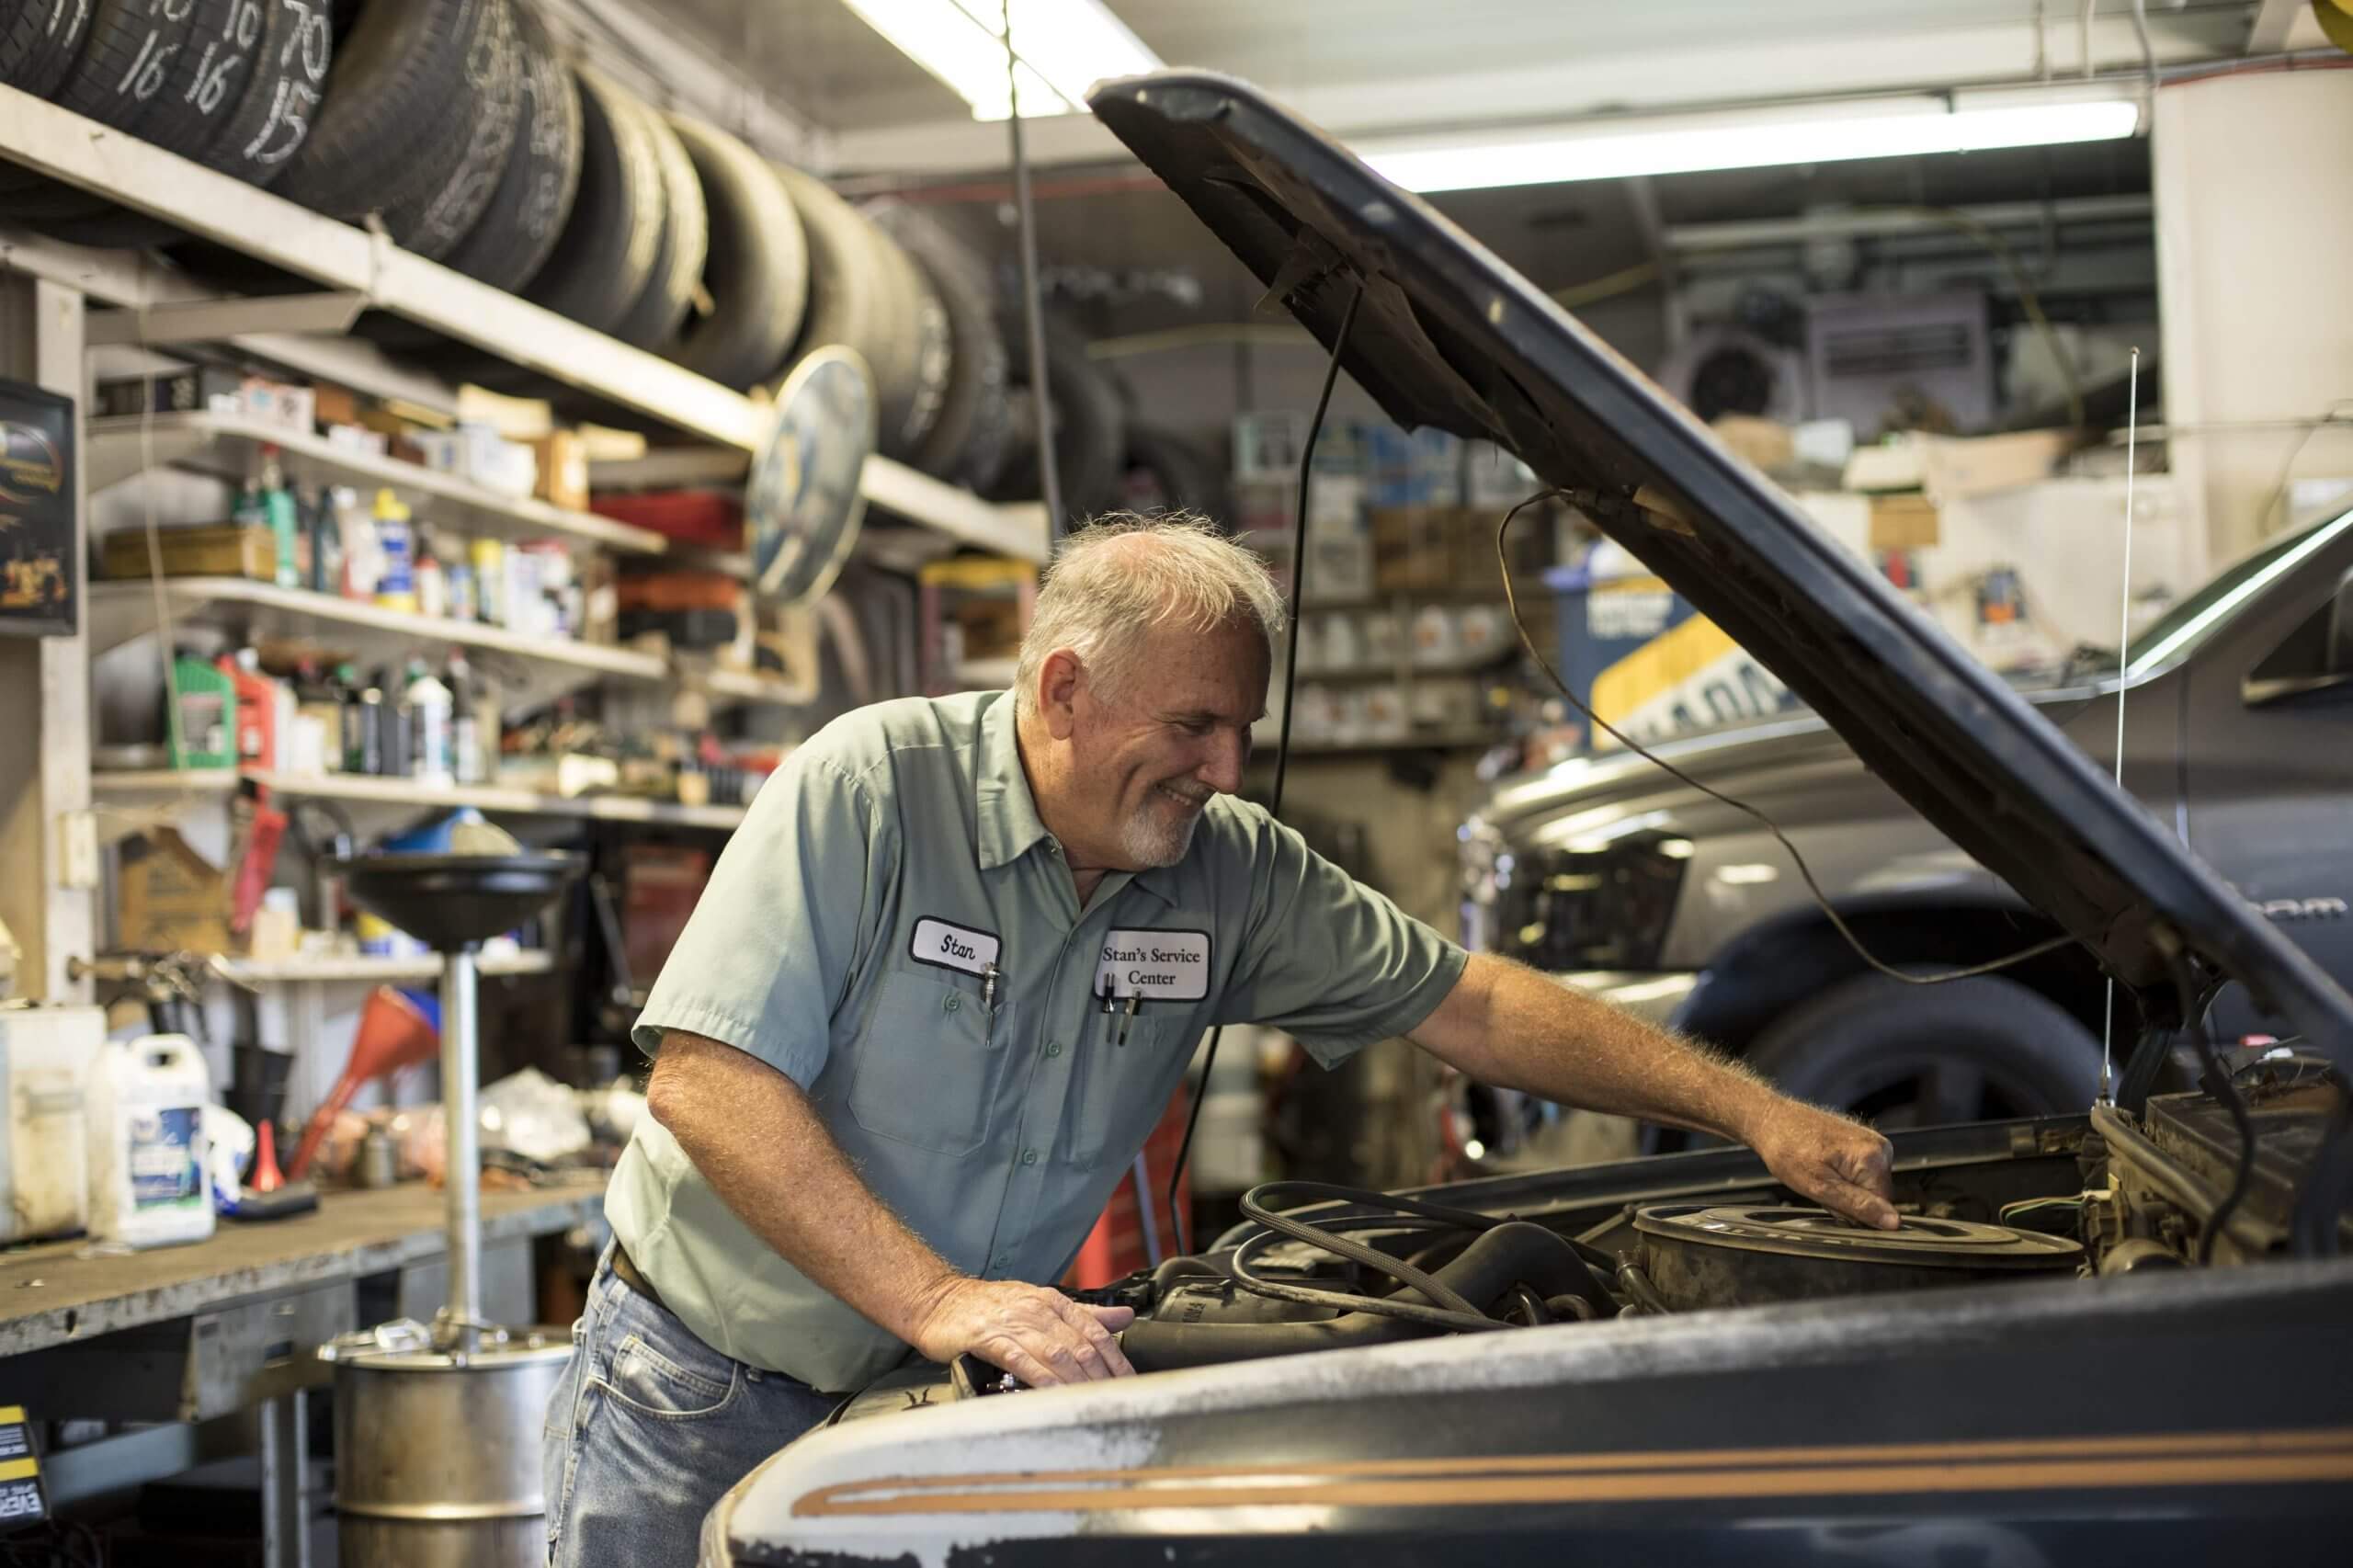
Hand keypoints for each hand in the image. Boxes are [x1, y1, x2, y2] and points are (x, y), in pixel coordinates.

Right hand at [906, 1277, 1136, 1384]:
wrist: (938, 1301)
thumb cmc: (988, 1306)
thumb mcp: (1039, 1303)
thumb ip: (1084, 1314)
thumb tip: (1126, 1316)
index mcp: (1053, 1302)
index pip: (1096, 1331)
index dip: (1116, 1360)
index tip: (1130, 1384)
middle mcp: (1037, 1310)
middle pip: (1080, 1346)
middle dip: (1103, 1378)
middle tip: (1117, 1402)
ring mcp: (1013, 1323)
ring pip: (1056, 1354)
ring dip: (1079, 1382)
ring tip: (1093, 1404)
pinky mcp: (988, 1338)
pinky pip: (1021, 1360)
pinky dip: (1041, 1379)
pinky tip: (1054, 1394)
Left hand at [1745, 1097, 1898, 1228]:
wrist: (1771, 1121)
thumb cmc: (1787, 1149)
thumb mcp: (1820, 1187)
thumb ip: (1860, 1206)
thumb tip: (1894, 1223)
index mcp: (1874, 1158)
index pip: (1883, 1208)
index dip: (1854, 1211)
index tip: (1830, 1197)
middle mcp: (1880, 1148)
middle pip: (1875, 1197)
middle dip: (1848, 1200)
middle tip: (1820, 1185)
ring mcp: (1871, 1143)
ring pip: (1865, 1188)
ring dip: (1842, 1190)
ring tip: (1818, 1174)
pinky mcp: (1862, 1143)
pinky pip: (1859, 1175)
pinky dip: (1840, 1178)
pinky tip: (1822, 1168)